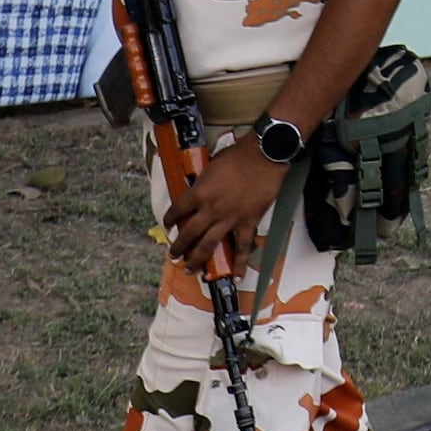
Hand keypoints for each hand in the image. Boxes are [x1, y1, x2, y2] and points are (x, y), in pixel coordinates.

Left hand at [165, 134, 290, 283]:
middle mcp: (210, 210)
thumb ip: (203, 181)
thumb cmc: (238, 155)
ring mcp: (229, 219)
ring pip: (209, 245)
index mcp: (199, 193)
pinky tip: (235, 275)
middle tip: (173, 255)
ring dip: (197, 259)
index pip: (177, 210)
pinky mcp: (247, 223)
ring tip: (190, 269)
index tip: (167, 224)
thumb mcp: (211, 165)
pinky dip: (239, 263)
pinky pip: (242, 247)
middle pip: (189, 234)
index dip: (169, 219)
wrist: (263, 156)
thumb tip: (200, 188)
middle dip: (178, 247)